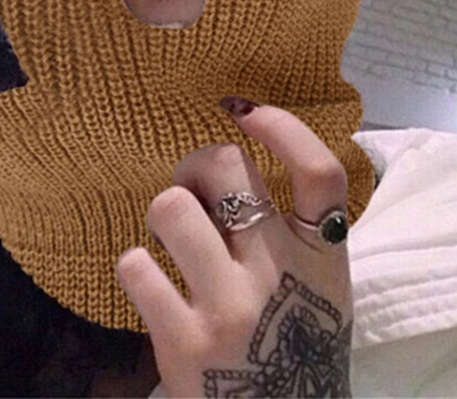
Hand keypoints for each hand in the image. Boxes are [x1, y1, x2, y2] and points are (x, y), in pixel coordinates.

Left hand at [117, 99, 352, 397]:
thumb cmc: (296, 343)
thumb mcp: (320, 283)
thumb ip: (291, 228)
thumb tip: (231, 161)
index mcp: (321, 255)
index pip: (319, 171)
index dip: (283, 128)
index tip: (246, 113)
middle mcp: (279, 274)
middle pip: (225, 169)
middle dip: (196, 166)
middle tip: (193, 190)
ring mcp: (229, 308)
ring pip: (171, 207)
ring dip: (165, 214)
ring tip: (171, 239)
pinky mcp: (183, 343)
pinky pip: (135, 266)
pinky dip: (136, 266)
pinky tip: (151, 284)